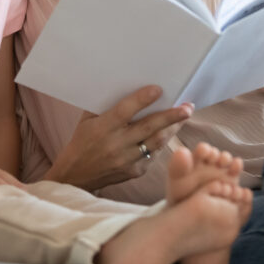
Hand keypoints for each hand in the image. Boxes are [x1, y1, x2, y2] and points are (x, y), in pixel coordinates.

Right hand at [45, 85, 192, 190]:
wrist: (75, 176)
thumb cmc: (82, 142)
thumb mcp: (87, 121)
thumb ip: (105, 106)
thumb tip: (127, 86)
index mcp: (102, 128)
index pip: (125, 111)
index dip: (142, 100)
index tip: (158, 89)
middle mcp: (116, 145)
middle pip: (149, 128)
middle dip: (171, 116)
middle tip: (187, 106)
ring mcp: (127, 161)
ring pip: (156, 143)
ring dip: (173, 129)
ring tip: (184, 116)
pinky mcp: (134, 172)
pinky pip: (153, 155)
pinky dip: (162, 143)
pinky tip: (168, 133)